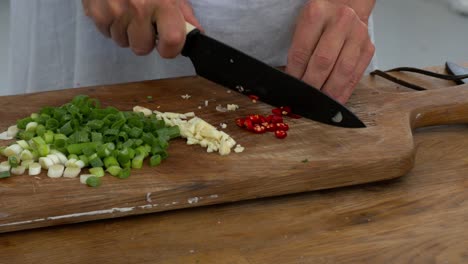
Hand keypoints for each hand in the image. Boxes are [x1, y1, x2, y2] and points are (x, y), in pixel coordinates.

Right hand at [82, 0, 202, 56]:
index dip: (170, 49)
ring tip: (127, 11)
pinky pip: (107, 34)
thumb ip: (182, 11)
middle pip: (142, 49)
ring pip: (123, 42)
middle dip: (143, 40)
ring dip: (126, 32)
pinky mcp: (96, 13)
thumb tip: (195, 31)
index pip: (172, 41)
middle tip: (143, 22)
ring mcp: (115, 11)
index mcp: (162, 2)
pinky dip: (111, 25)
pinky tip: (115, 8)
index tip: (166, 44)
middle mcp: (138, 8)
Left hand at [286, 0, 375, 103]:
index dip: (296, 73)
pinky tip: (335, 100)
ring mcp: (357, 34)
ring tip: (320, 102)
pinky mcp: (368, 47)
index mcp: (317, 13)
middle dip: (312, 84)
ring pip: (342, 70)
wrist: (347, 5)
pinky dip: (344, 91)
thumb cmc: (321, 18)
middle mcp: (341, 21)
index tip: (292, 86)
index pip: (302, 50)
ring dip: (330, 91)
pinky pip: (356, 75)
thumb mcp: (303, 25)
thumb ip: (299, 51)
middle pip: (323, 61)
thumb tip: (293, 81)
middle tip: (304, 97)